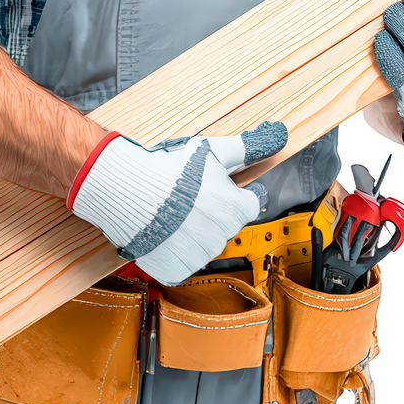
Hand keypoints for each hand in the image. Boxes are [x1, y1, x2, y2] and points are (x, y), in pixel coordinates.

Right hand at [67, 122, 287, 284]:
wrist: (124, 189)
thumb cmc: (169, 169)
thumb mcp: (212, 151)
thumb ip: (249, 146)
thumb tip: (279, 133)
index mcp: (235, 210)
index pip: (251, 203)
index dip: (235, 190)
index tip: (216, 185)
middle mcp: (221, 238)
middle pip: (227, 222)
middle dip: (213, 209)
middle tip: (189, 193)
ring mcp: (197, 257)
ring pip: (206, 242)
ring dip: (194, 229)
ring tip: (173, 209)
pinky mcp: (175, 270)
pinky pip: (184, 261)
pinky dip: (176, 248)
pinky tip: (165, 229)